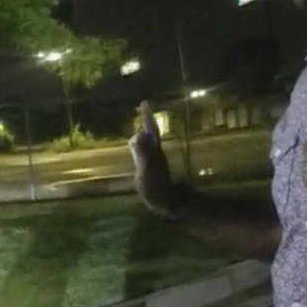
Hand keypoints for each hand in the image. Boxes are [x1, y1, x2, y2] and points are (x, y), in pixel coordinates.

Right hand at [129, 101, 186, 217]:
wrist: (169, 204)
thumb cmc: (157, 190)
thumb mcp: (146, 172)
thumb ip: (142, 153)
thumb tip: (138, 134)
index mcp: (155, 151)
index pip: (151, 129)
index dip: (147, 116)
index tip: (144, 102)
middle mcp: (156, 152)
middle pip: (151, 132)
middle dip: (146, 121)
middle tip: (141, 109)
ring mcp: (156, 160)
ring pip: (149, 142)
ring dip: (143, 132)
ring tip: (137, 126)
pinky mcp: (154, 168)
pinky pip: (145, 151)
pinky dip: (141, 145)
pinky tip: (138, 148)